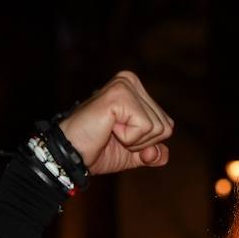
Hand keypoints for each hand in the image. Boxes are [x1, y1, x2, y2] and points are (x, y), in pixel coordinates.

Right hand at [58, 71, 173, 175]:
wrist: (71, 155)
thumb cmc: (98, 150)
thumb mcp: (134, 154)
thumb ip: (154, 153)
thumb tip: (164, 154)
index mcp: (137, 90)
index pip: (167, 126)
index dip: (148, 143)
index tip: (121, 137)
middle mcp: (131, 81)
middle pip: (166, 127)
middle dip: (142, 142)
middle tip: (113, 135)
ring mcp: (125, 85)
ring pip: (158, 127)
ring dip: (134, 140)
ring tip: (110, 131)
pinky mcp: (119, 95)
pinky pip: (145, 127)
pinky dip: (129, 138)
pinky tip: (108, 128)